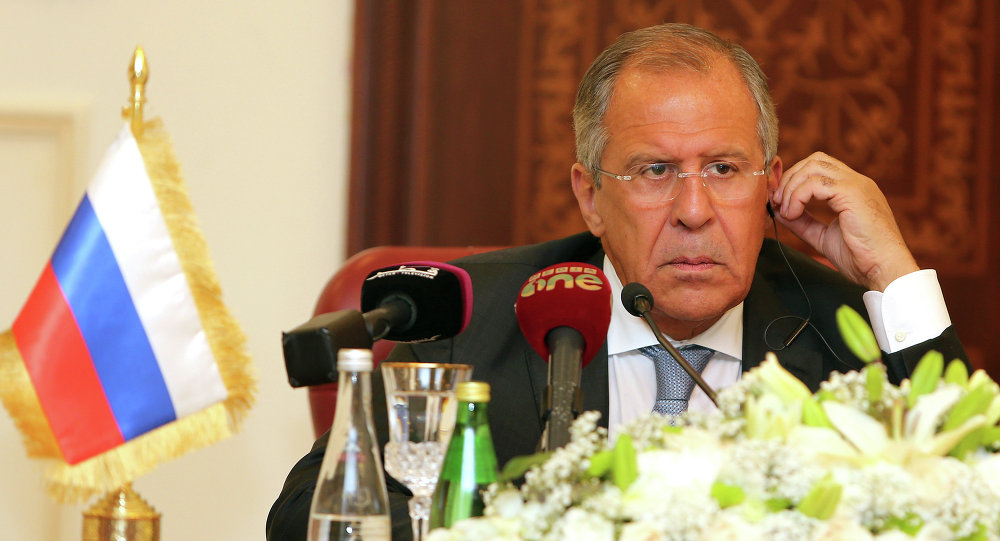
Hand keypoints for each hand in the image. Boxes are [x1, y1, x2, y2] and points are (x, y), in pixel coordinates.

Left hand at [770, 152, 917, 291]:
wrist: (884, 269)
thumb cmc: (860, 257)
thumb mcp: (823, 236)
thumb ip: (803, 222)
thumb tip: (779, 211)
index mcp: (852, 190)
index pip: (819, 167)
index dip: (794, 179)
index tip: (779, 201)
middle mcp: (856, 182)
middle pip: (815, 160)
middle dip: (790, 178)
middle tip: (777, 202)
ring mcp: (857, 185)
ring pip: (813, 167)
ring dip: (791, 187)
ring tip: (786, 211)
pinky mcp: (853, 193)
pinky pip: (815, 183)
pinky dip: (797, 196)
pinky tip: (793, 214)